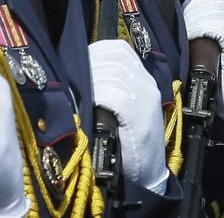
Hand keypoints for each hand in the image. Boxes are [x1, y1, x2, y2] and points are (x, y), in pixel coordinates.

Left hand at [88, 39, 169, 192]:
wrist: (149, 174)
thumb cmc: (130, 143)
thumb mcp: (126, 110)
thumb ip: (114, 89)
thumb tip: (83, 73)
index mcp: (145, 81)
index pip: (121, 50)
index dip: (98, 50)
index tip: (81, 58)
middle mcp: (147, 86)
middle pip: (115, 59)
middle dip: (91, 63)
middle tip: (75, 74)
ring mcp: (145, 100)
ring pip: (114, 74)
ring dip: (92, 79)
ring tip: (79, 88)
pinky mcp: (138, 117)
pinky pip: (115, 95)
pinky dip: (98, 94)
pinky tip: (89, 101)